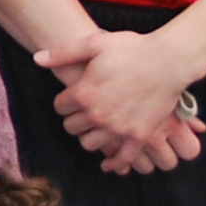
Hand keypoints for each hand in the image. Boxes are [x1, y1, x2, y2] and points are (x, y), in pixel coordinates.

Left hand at [33, 27, 204, 173]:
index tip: (73, 96)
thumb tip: (37, 58)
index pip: (59, 107)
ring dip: (90, 136)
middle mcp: (97, 115)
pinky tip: (108, 162)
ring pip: (90, 144)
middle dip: (74, 119)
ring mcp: (118, 128)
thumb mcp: (95, 43)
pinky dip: (113, 162)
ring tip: (96, 127)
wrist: (168, 61)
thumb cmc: (133, 49)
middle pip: (71, 127)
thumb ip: (63, 53)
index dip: (65, 101)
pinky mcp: (138, 136)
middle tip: (83, 111)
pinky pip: (121, 158)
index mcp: (83, 93)